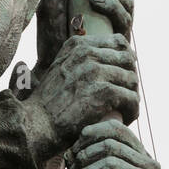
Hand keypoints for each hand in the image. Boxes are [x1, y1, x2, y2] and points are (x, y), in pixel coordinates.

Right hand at [24, 34, 138, 148]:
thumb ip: (80, 59)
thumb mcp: (60, 69)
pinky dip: (132, 111)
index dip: (125, 62)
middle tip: (125, 97)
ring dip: (132, 97)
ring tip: (125, 110)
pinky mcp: (103, 92)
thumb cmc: (48, 104)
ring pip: (133, 80)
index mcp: (77, 45)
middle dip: (130, 79)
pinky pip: (132, 99)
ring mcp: (95, 71)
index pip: (119, 43)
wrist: (35, 126)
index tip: (121, 79)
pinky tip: (125, 119)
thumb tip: (108, 55)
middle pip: (129, 60)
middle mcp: (86, 53)